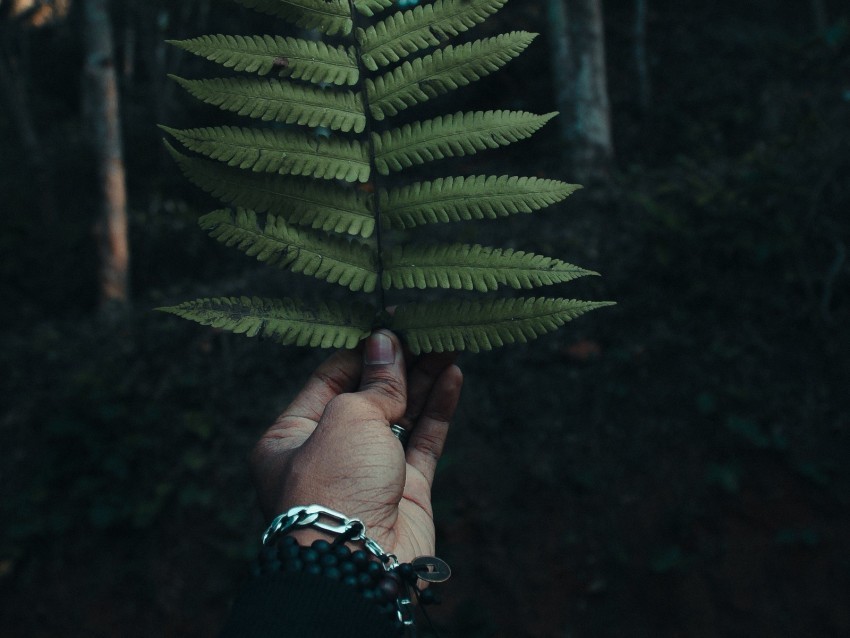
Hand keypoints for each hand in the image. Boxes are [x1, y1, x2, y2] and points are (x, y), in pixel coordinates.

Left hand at [251, 330, 462, 562]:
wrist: (359, 564)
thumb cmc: (334, 485)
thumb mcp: (347, 417)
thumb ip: (374, 381)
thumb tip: (386, 343)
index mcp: (291, 437)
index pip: (328, 379)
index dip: (361, 352)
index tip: (389, 324)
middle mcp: (328, 453)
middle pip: (368, 395)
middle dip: (398, 364)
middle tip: (425, 330)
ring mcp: (369, 472)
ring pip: (401, 415)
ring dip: (423, 380)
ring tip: (447, 344)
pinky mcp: (405, 490)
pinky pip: (424, 440)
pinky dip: (438, 408)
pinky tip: (453, 375)